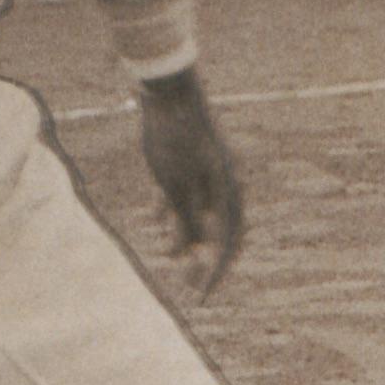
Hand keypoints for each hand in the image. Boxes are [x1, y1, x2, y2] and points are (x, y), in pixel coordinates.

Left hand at [137, 68, 241, 297]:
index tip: (201, 296)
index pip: (227, 243)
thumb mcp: (175, 185)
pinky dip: (174, 209)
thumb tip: (200, 256)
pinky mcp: (191, 156)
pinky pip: (187, 192)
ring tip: (165, 254)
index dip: (214, 273)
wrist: (165, 87)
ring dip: (185, 235)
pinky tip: (155, 219)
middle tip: (186, 283)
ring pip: (200, 211)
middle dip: (202, 258)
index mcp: (229, 191)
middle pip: (218, 230)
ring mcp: (209, 168)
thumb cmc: (172, 138)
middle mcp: (226, 181)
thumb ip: (189, 221)